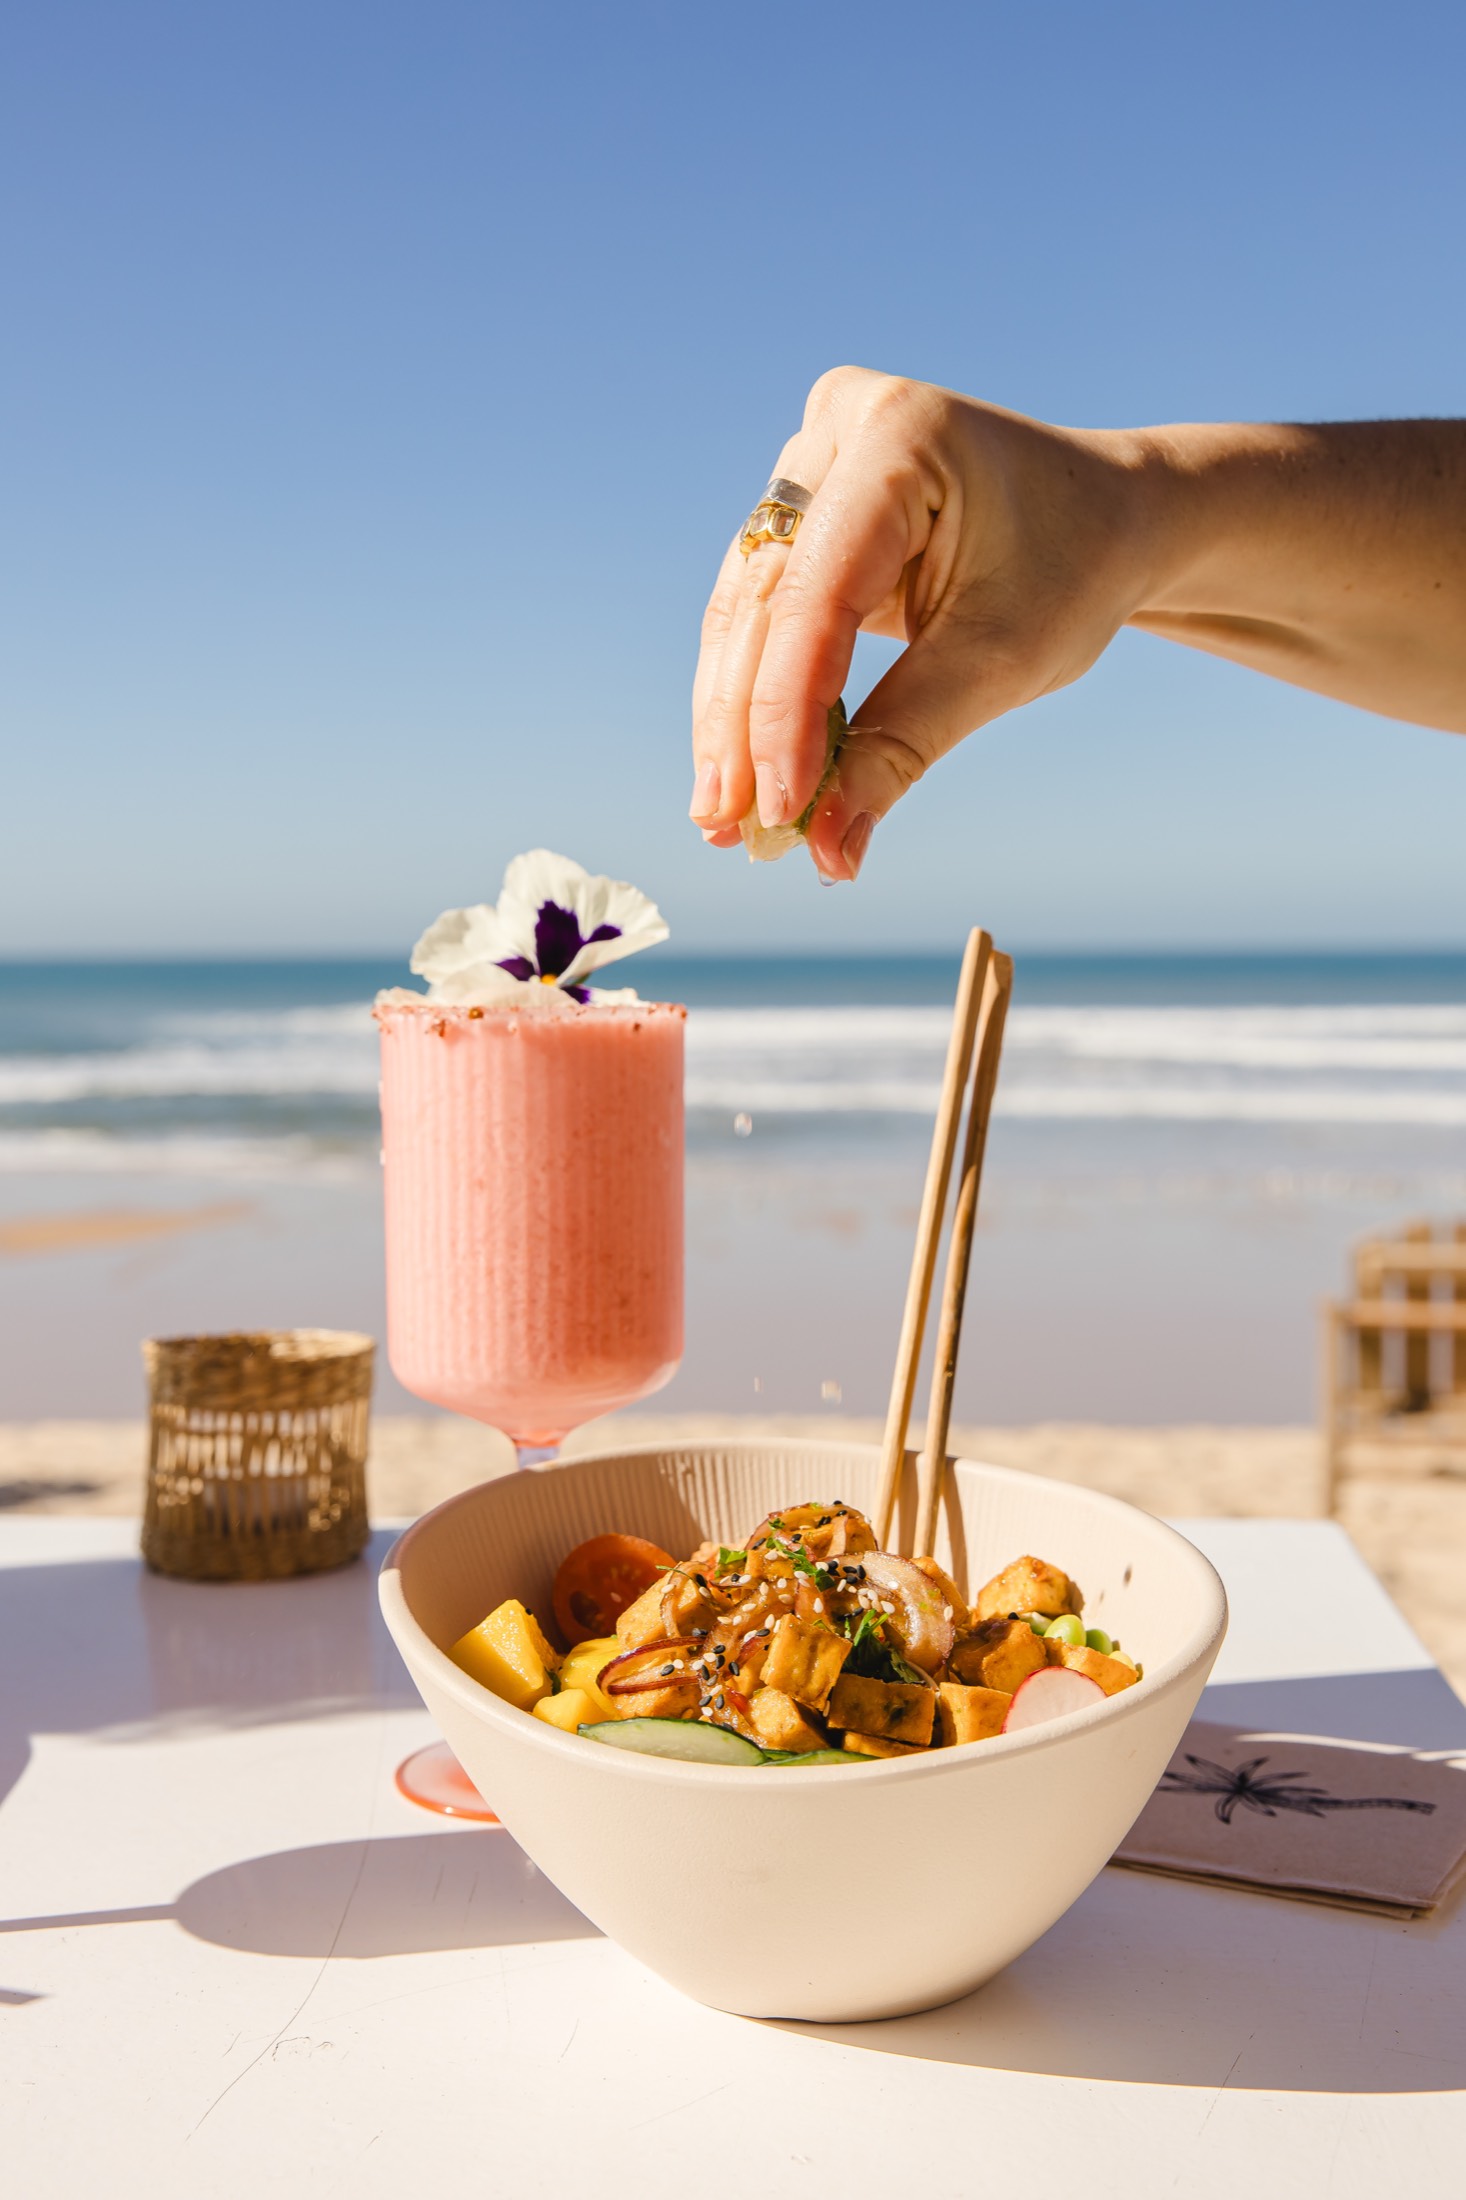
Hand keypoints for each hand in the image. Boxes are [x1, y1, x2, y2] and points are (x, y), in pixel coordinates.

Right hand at [689, 366, 1152, 879]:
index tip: (778, 809)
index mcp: (897, 436)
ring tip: (723, 820)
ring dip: (732, 723)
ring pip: (745, 613)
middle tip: (727, 827)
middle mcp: (836, 430)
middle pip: (762, 602)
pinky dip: (757, 699)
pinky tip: (745, 778)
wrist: (1110, 519)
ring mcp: (812, 464)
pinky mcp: (804, 513)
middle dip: (744, 727)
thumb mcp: (999, 662)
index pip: (815, 594)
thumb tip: (828, 848)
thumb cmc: (1073, 572)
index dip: (785, 711)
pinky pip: (761, 615)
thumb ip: (903, 745)